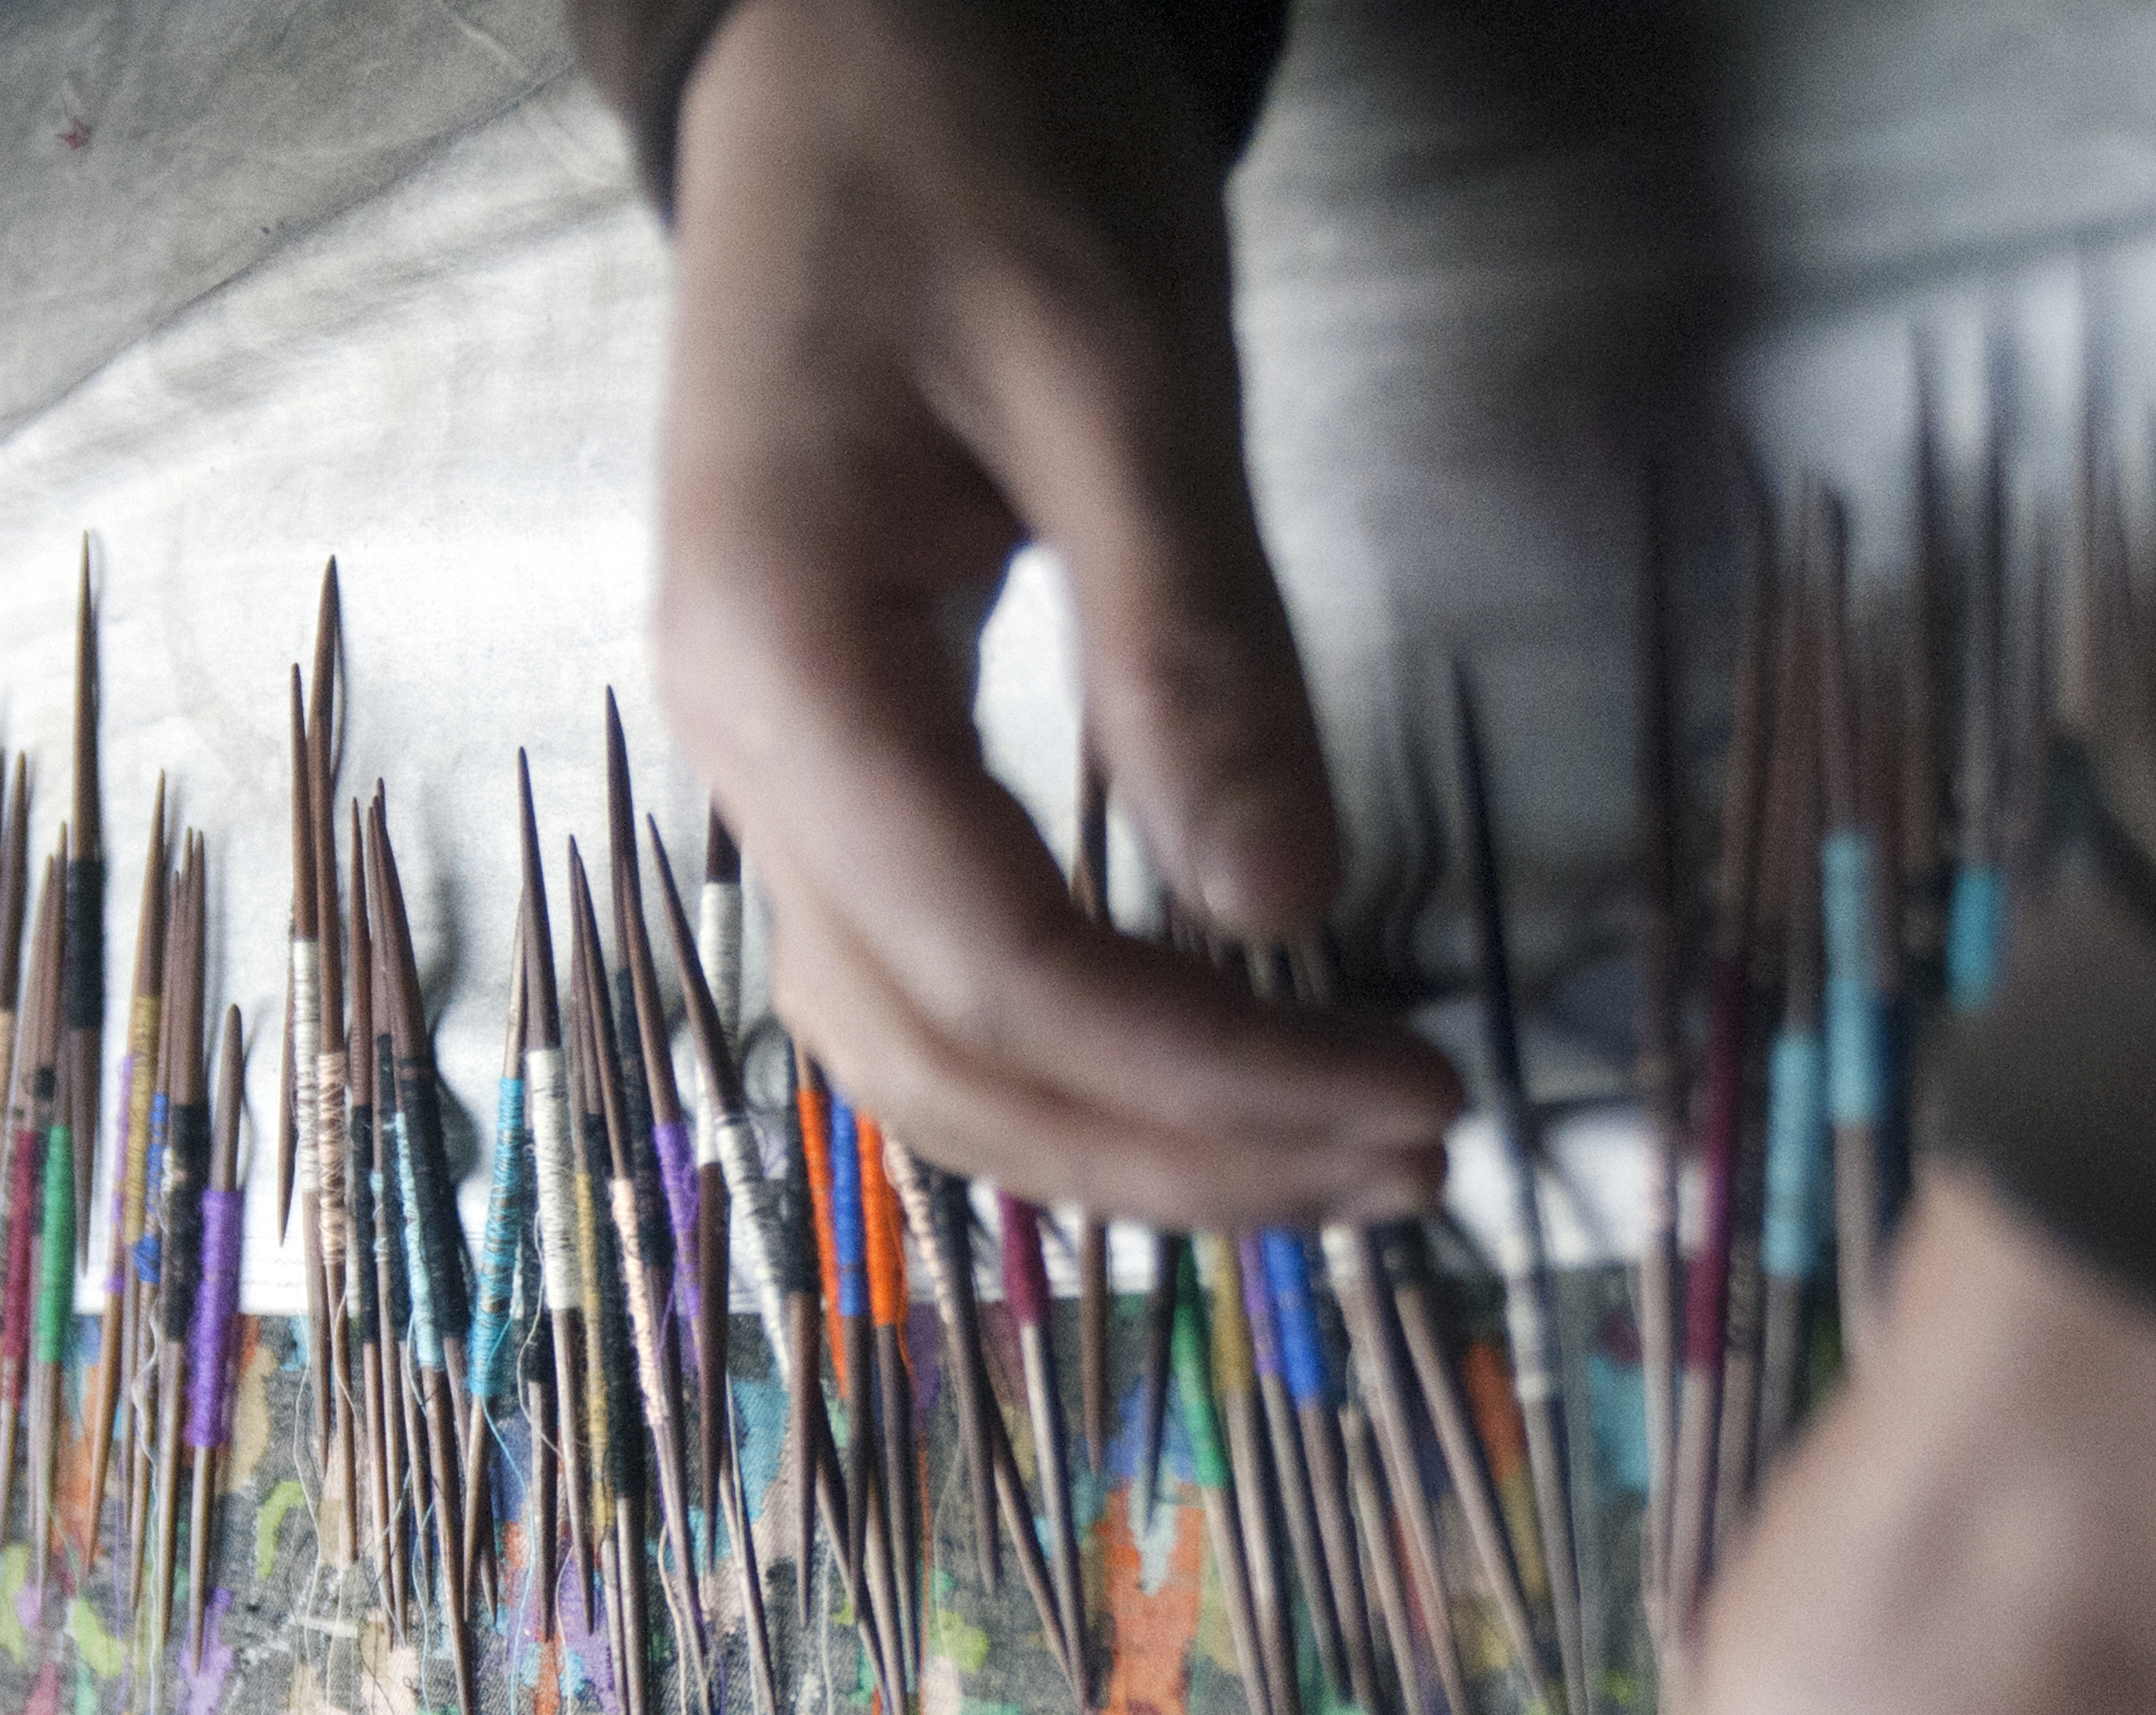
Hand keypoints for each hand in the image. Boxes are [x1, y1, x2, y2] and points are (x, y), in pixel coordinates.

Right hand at [656, 0, 1458, 1222]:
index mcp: (779, 648)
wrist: (861, 42)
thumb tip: (1286, 901)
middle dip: (1174, 1151)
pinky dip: (1076, 1058)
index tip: (1413, 1094)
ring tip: (1340, 1155)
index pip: (995, 958)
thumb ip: (1190, 635)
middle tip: (1411, 1161)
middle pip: (940, 1057)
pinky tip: (1214, 1073)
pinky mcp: (844, 756)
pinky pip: (937, 972)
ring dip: (1124, 1138)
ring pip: (923, 1050)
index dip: (1208, 1068)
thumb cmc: (974, 146)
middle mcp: (742, 742)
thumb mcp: (1116, 356)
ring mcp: (777, 762)